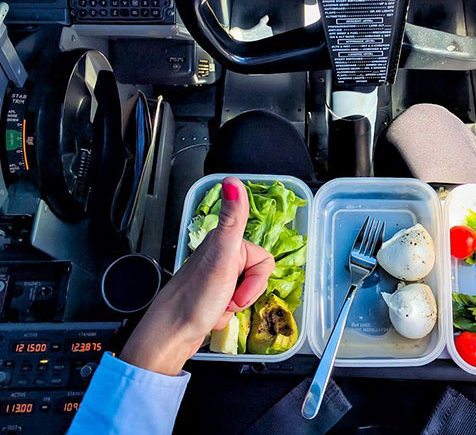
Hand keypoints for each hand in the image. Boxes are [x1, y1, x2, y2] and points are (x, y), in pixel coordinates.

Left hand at [120, 177, 274, 375]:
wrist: (171, 336)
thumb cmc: (196, 296)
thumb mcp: (222, 255)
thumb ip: (232, 218)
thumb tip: (232, 180)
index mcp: (225, 242)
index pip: (265, 261)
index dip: (256, 281)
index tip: (238, 289)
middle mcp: (220, 256)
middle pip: (257, 277)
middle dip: (246, 295)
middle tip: (227, 299)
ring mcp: (216, 277)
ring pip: (247, 292)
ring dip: (235, 306)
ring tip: (218, 308)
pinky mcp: (211, 296)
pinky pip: (233, 306)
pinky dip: (226, 315)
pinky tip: (212, 316)